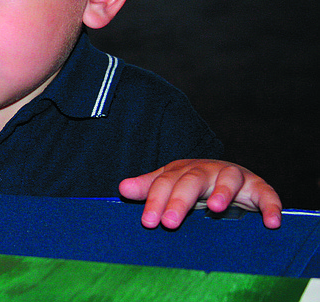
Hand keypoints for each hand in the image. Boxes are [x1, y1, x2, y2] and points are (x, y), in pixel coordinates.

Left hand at [119, 159, 281, 229]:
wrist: (227, 173)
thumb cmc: (193, 182)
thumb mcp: (169, 182)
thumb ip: (149, 186)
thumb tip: (122, 188)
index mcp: (183, 170)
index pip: (165, 183)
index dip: (156, 201)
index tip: (148, 221)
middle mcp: (208, 171)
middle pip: (192, 180)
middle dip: (180, 200)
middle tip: (170, 222)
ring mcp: (234, 177)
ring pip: (229, 179)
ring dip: (223, 192)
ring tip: (215, 208)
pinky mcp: (258, 187)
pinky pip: (266, 194)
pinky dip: (271, 205)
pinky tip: (271, 222)